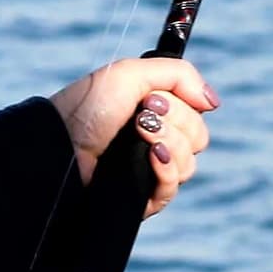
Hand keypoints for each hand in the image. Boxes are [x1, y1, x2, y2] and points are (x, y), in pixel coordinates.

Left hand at [52, 56, 217, 217]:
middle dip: (175, 122)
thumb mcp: (131, 73)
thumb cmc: (87, 107)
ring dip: (169, 143)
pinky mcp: (141, 198)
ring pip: (189, 163)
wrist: (59, 145)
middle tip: (141, 115)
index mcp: (156, 112)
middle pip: (198, 137)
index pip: (197, 113)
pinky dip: (166, 170)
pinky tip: (152, 157)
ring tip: (138, 133)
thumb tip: (213, 102)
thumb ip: (180, 75)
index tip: (152, 97)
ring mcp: (149, 170)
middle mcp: (156, 141)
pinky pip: (172, 188)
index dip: (184, 104)